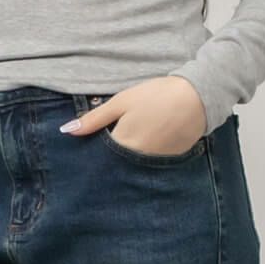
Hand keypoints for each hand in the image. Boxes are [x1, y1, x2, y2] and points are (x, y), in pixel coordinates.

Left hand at [60, 76, 206, 154]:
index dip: (91, 155)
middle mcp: (138, 160)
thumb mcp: (121, 102)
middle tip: (108, 149)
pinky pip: (150, 165)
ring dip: (126, 161)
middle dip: (108, 161)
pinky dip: (144, 158)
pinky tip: (148, 143)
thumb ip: (94, 119)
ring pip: (132, 168)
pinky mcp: (170, 162)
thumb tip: (67, 130)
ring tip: (131, 142)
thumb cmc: (156, 96)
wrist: (197, 97)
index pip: (98, 159)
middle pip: (114, 166)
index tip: (86, 153)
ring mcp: (155, 163)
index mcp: (123, 144)